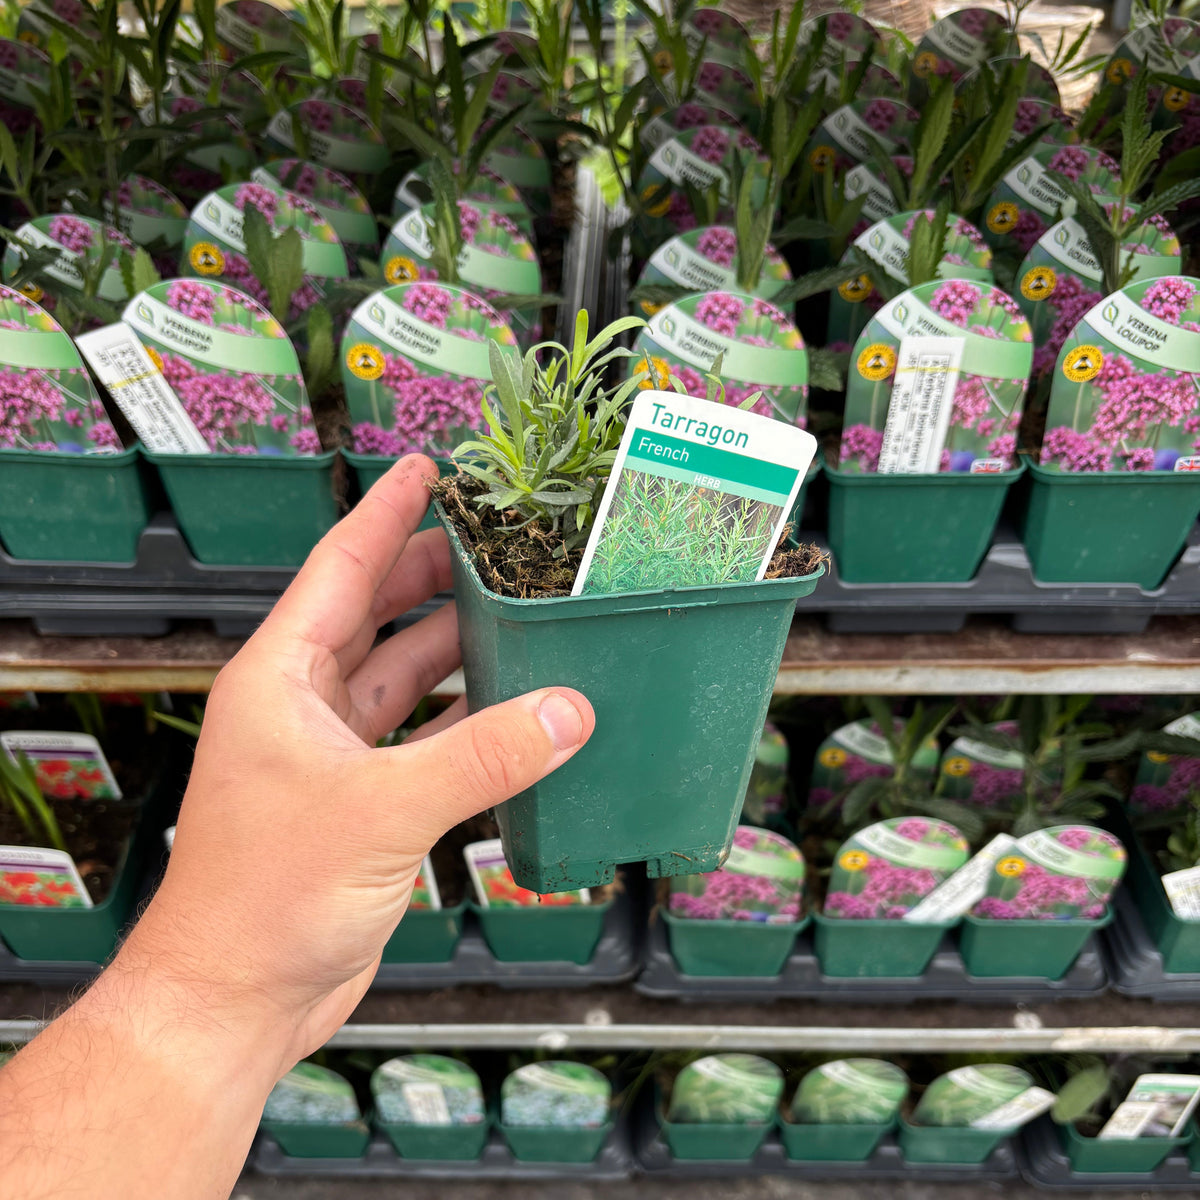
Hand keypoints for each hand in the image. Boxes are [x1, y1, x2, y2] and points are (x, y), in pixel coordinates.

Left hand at [132, 453, 594, 1076]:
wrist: (238, 996)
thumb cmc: (268, 897)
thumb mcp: (382, 809)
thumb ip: (483, 754)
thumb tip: (570, 709)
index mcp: (282, 679)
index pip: (342, 570)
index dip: (386, 515)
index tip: (426, 471)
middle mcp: (304, 707)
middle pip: (377, 616)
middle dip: (431, 576)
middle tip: (495, 543)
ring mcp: (334, 756)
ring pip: (404, 679)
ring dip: (456, 649)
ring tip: (518, 614)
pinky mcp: (362, 803)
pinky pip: (424, 739)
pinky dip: (466, 721)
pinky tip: (513, 709)